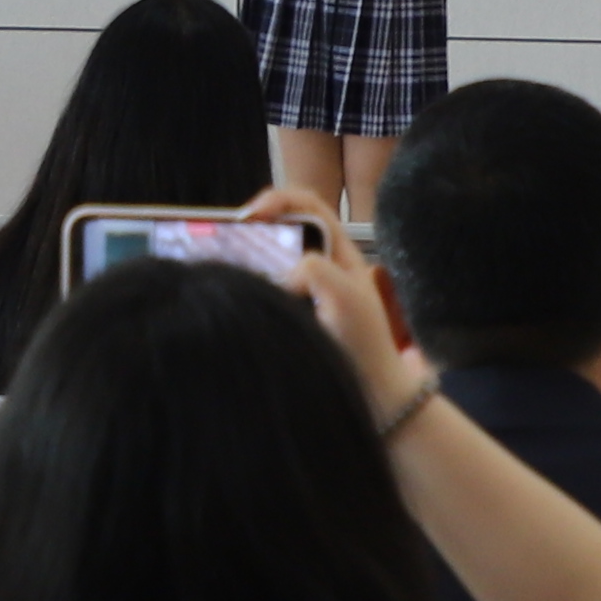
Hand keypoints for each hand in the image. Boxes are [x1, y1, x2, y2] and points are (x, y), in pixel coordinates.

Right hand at [250, 183, 425, 425]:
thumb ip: (315, 269)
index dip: (279, 199)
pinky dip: (250, 290)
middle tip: (228, 242)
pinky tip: (237, 300)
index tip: (251, 215)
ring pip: (270, 263)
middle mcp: (323, 269)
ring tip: (226, 269)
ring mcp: (307, 296)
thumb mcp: (347, 296)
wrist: (375, 400)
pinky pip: (266, 294)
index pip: (308, 205)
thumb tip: (283, 274)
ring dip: (248, 261)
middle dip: (254, 229)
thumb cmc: (367, 347)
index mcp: (341, 255)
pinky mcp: (293, 320)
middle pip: (282, 231)